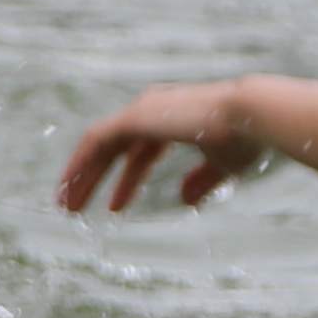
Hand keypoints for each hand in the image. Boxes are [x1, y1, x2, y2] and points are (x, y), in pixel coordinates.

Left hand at [55, 82, 273, 213]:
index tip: (114, 207)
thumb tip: (185, 201)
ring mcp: (143, 110)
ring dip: (81, 174)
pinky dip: (81, 163)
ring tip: (66, 206)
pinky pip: (96, 141)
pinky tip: (70, 186)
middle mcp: (154, 109)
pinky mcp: (135, 117)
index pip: (141, 152)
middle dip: (95, 178)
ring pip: (99, 145)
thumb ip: (201, 181)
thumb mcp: (222, 166)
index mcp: (174, 118)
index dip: (127, 180)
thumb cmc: (245, 138)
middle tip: (76, 208)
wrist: (251, 116)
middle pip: (114, 149)